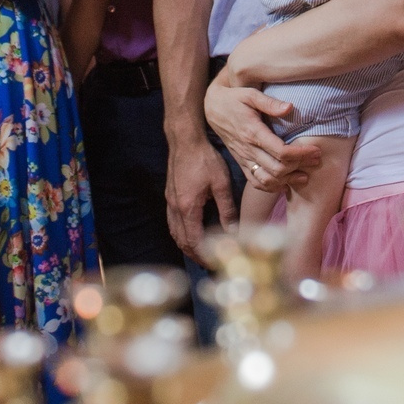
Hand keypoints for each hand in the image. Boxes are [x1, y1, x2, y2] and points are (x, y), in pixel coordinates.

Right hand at [164, 133, 235, 254]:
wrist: (185, 140)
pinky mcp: (170, 196)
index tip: (215, 263)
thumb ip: (227, 210)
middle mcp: (175, 208)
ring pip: (174, 232)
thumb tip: (234, 232)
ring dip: (186, 245)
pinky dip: (181, 233)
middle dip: (195, 254)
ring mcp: (170, 202)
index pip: (194, 241)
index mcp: (188, 208)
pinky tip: (190, 233)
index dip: (204, 255)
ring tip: (200, 253)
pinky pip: (172, 222)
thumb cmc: (204, 159)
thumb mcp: (221, 184)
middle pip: (182, 240)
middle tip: (209, 263)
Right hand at [203, 75, 321, 195]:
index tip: (316, 150)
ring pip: (267, 179)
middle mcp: (248, 149)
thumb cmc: (234, 99)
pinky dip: (271, 187)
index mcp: (253, 132)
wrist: (212, 109)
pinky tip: (285, 183)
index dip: (301, 154)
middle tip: (316, 160)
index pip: (281, 151)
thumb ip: (269, 102)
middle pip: (277, 168)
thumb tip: (290, 108)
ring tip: (305, 176)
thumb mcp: (250, 94)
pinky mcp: (241, 163)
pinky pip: (256, 181)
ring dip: (288, 181)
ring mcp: (243, 158)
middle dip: (300, 167)